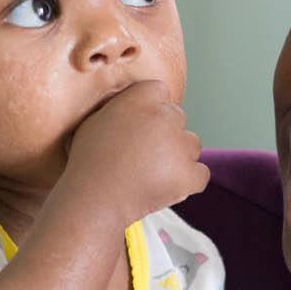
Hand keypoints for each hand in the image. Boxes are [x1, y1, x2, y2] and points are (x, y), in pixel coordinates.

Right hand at [64, 80, 208, 225]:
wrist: (93, 199)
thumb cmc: (89, 162)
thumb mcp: (95, 120)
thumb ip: (121, 106)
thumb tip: (135, 103)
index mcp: (140, 99)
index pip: (159, 90)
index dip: (150, 108)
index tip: (140, 126)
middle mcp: (164, 117)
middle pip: (177, 116)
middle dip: (165, 132)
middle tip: (144, 153)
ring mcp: (180, 146)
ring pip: (192, 144)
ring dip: (178, 155)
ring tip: (152, 171)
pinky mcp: (189, 174)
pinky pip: (201, 173)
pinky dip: (188, 181)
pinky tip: (166, 185)